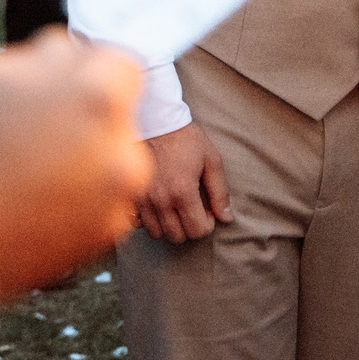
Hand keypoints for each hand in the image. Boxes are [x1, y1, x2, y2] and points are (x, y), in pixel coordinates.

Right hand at [0, 29, 152, 299]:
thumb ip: (40, 60)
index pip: (118, 65)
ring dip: (82, 165)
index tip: (47, 88)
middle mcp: (120, 151)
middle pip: (115, 119)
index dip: (80, 71)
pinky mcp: (97, 244)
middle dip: (83, 120)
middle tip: (24, 136)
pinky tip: (25, 206)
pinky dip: (73, 206)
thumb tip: (68, 55)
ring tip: (19, 175)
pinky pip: (97, 208)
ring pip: (109, 167)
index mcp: (97, 97)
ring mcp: (113, 203)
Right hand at [136, 120, 233, 243]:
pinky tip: (159, 208)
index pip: (197, 231)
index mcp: (183, 193)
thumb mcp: (212, 160)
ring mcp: (143, 201)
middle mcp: (161, 201)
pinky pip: (139, 224)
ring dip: (170, 227)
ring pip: (157, 233)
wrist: (156, 122)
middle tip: (193, 210)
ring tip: (176, 209)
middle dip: (190, 227)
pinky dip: (150, 221)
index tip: (208, 210)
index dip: (207, 224)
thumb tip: (226, 218)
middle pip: (177, 237)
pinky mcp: (132, 197)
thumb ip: (220, 192)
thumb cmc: (186, 139)